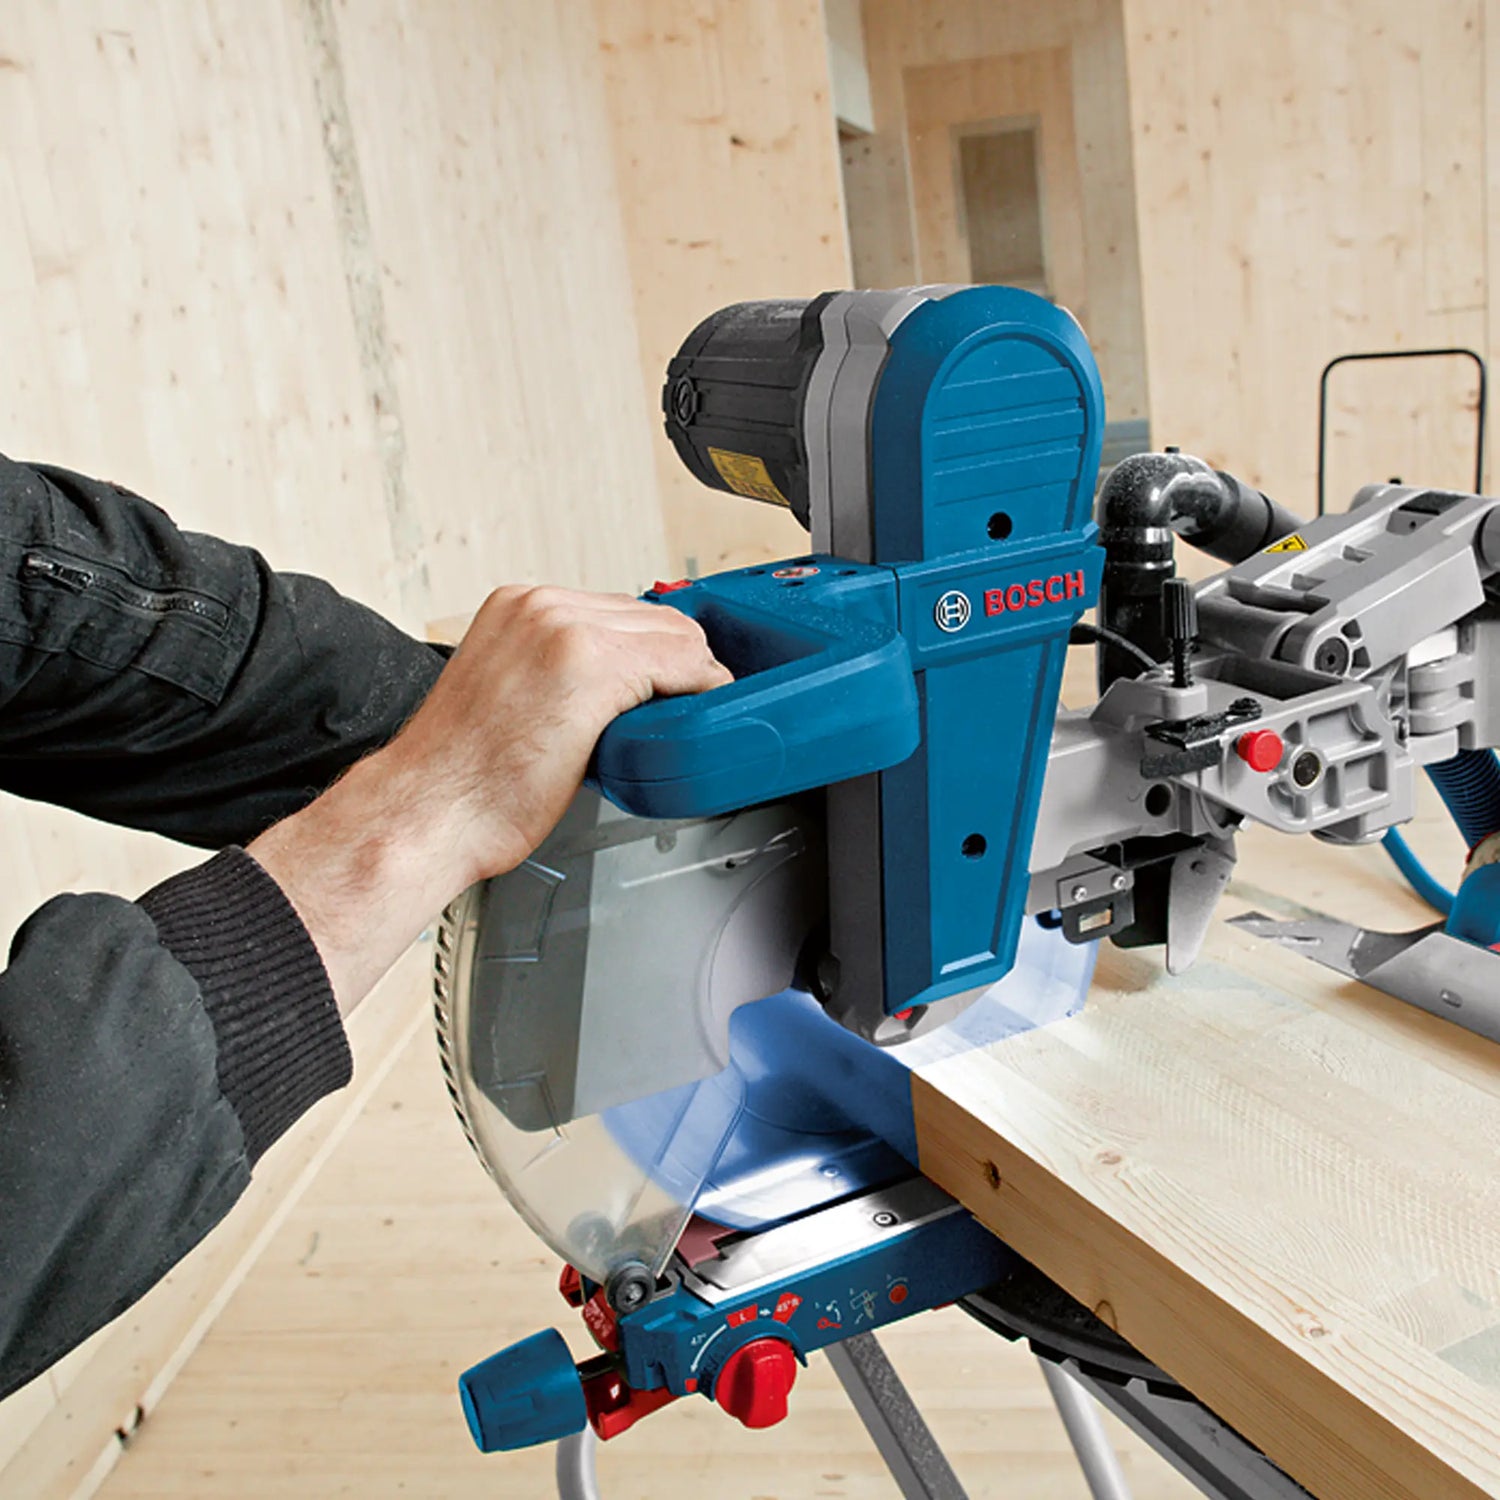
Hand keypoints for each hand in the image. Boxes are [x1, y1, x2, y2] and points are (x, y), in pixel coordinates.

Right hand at [249, 586, 729, 1011]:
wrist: (425, 814)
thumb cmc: (462, 778)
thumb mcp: (511, 693)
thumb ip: (560, 674)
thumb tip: (622, 686)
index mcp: (518, 606)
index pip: (624, 611)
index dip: (658, 653)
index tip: (670, 685)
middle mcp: (541, 606)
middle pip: (657, 617)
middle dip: (681, 664)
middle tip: (688, 708)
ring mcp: (565, 630)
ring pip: (677, 636)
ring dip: (692, 679)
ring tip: (686, 721)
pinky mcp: (591, 667)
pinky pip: (681, 665)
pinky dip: (699, 693)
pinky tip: (689, 724)